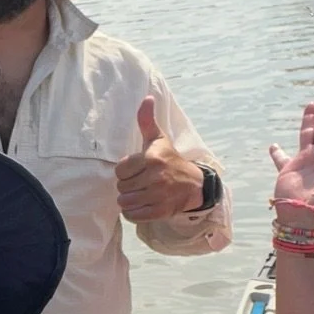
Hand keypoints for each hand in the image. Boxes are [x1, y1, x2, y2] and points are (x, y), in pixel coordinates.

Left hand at [117, 96, 206, 222]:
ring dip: (129, 199)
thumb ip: (147, 121)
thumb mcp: (158, 139)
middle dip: (127, 185)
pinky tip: (142, 204)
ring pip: (124, 202)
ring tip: (140, 193)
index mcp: (151, 159)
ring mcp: (158, 196)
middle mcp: (155, 177)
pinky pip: (132, 215)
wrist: (193, 185)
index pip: (120, 170)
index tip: (137, 170)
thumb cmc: (170, 160)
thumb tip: (147, 98)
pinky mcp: (159, 212)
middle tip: (140, 182)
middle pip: (121, 187)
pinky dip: (133, 212)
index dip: (126, 171)